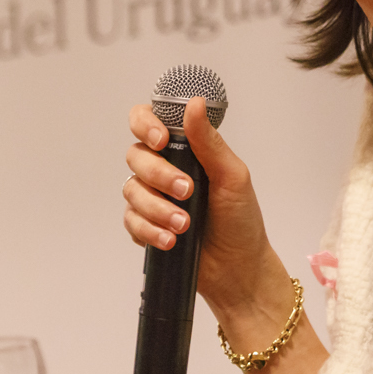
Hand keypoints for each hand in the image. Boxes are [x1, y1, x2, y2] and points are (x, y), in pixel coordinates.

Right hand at [121, 98, 283, 321]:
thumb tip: (194, 104)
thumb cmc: (241, 220)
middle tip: (187, 191)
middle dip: (159, 174)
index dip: (146, 124)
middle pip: (137, 156)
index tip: (161, 139)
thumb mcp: (232, 176)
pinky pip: (131, 220)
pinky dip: (149, 230)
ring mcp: (154, 198)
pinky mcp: (146, 226)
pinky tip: (170, 240)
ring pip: (132, 190)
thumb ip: (209, 142)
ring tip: (184, 225)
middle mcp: (165, 169)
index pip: (149, 121)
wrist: (238, 269)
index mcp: (186, 150)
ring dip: (157, 208)